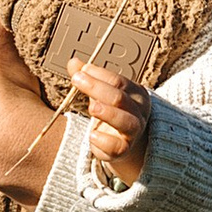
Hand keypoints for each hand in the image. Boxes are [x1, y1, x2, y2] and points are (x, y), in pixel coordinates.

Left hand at [71, 63, 151, 188]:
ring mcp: (133, 131)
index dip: (98, 74)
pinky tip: (92, 135)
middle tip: (77, 79)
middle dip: (97, 87)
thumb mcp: (101, 93)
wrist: (125, 142)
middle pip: (120, 97)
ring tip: (91, 107)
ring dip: (107, 112)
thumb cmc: (113, 113)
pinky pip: (116, 146)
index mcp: (135, 93)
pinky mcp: (124, 149)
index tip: (81, 70)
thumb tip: (73, 62)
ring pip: (125, 121)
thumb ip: (88, 78)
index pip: (118, 80)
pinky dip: (103, 140)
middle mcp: (138, 111)